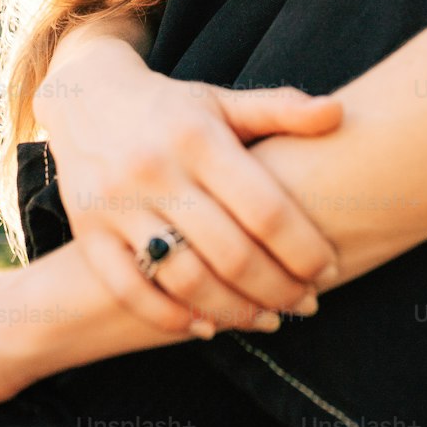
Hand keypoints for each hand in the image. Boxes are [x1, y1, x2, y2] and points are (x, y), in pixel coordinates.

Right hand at [37, 33, 343, 334]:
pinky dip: (171, 319)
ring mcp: (117, 205)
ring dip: (234, 311)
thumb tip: (339, 113)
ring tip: (270, 320)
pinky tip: (207, 328)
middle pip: (230, 253)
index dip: (305, 248)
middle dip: (278, 288)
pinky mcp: (89, 233)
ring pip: (184, 279)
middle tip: (308, 303)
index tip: (330, 268)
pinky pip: (131, 291)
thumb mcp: (224, 100)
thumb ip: (281, 110)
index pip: (265, 209)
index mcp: (198, 138)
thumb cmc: (174, 108)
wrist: (87, 98)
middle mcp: (155, 171)